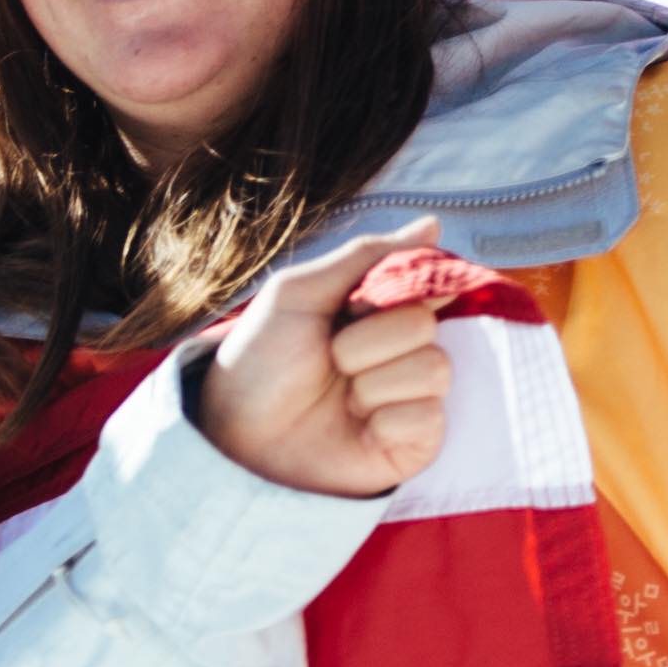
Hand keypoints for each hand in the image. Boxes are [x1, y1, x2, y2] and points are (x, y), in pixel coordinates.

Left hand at [196, 223, 466, 498]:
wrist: (233, 430)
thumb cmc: (260, 358)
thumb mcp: (299, 293)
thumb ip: (365, 257)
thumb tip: (433, 224)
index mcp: (380, 308)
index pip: (431, 282)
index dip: (403, 289)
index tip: (359, 304)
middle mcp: (402, 349)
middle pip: (424, 325)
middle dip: (365, 341)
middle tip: (329, 358)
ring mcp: (411, 395)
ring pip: (434, 370)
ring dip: (372, 383)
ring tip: (338, 395)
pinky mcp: (414, 442)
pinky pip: (429, 419)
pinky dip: (385, 421)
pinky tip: (356, 426)